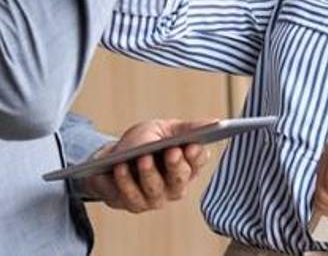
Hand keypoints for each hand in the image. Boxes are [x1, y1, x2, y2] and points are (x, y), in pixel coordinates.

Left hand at [80, 118, 213, 212]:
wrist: (111, 158)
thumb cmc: (142, 143)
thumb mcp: (163, 129)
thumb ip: (187, 128)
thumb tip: (216, 122)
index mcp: (187, 164)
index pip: (198, 161)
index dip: (196, 155)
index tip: (192, 145)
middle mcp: (176, 185)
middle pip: (180, 179)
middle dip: (176, 166)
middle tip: (172, 151)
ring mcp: (156, 198)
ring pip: (156, 190)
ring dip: (149, 173)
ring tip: (143, 158)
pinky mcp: (135, 205)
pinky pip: (132, 196)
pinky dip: (126, 181)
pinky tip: (121, 167)